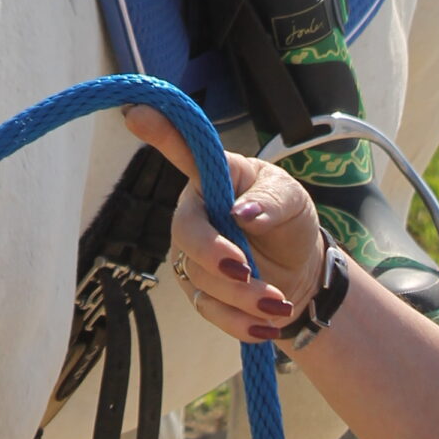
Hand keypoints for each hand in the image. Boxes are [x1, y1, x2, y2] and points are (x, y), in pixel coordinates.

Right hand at [124, 105, 325, 345]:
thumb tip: (243, 213)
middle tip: (246, 269)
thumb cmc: (289, 221)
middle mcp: (195, 212)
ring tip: (279, 302)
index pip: (182, 151)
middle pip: (185, 231)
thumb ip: (270, 202)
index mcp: (213, 177)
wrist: (302, 272)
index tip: (136, 114)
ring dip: (242, 296)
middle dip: (213, 253)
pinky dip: (240, 321)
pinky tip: (266, 325)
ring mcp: (192, 253)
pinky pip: (209, 311)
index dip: (159, 133)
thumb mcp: (293, 200)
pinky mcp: (200, 291)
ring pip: (201, 277)